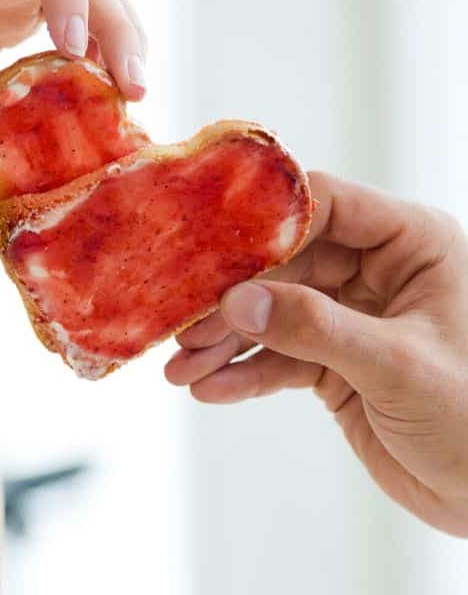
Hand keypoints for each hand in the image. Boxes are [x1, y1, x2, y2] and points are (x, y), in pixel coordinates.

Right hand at [166, 172, 467, 536]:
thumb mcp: (398, 366)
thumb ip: (318, 329)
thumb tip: (239, 301)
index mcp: (412, 244)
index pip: (327, 206)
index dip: (268, 222)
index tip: (211, 245)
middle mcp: (378, 271)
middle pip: (286, 263)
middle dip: (233, 298)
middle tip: (184, 322)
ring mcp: (353, 317)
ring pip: (276, 314)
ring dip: (228, 341)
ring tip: (182, 368)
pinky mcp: (336, 362)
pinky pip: (281, 358)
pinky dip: (246, 373)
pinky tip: (212, 388)